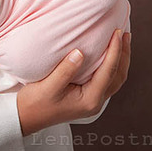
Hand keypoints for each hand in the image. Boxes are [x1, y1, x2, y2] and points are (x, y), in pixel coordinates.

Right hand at [17, 29, 131, 134]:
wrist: (26, 117)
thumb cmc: (35, 103)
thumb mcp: (48, 85)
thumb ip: (65, 70)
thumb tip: (80, 52)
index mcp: (89, 99)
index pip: (108, 71)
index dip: (115, 51)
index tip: (117, 33)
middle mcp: (95, 101)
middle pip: (118, 76)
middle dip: (123, 55)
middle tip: (125, 34)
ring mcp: (92, 100)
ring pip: (114, 79)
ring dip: (120, 60)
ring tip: (122, 42)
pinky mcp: (87, 96)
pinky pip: (106, 80)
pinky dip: (111, 66)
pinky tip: (107, 55)